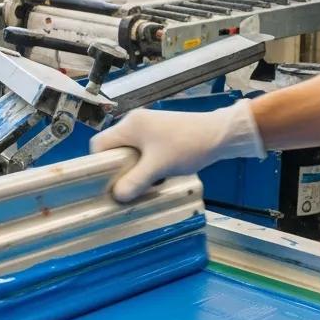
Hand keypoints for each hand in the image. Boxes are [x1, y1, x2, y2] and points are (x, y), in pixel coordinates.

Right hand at [90, 100, 264, 201]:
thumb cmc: (187, 146)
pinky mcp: (161, 133)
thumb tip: (117, 196)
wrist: (219, 135)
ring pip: (130, 152)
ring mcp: (149, 127)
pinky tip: (159, 175)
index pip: (99, 144)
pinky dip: (148, 164)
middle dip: (119, 170)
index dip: (99, 164)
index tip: (108, 182)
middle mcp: (135, 122)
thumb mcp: (158, 167)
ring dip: (136, 169)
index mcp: (130, 126)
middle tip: (128, 186)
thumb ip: (135, 181)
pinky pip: (144, 151)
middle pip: (114, 149)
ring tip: (147, 182)